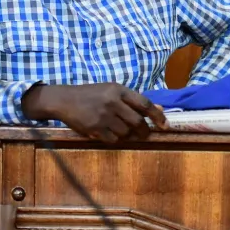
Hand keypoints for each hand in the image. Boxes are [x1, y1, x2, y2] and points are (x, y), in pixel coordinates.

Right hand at [21, 82, 168, 142]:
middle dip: (144, 131)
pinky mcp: (95, 128)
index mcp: (118, 90)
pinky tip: (109, 134)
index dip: (157, 115)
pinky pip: (113, 140)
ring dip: (128, 135)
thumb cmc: (91, 94)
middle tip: (145, 134)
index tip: (165, 125)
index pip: (144, 103)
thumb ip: (133, 100)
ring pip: (126, 133)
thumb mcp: (111, 91)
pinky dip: (115, 139)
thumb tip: (159, 109)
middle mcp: (112, 102)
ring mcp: (103, 116)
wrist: (64, 99)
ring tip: (122, 131)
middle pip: (137, 122)